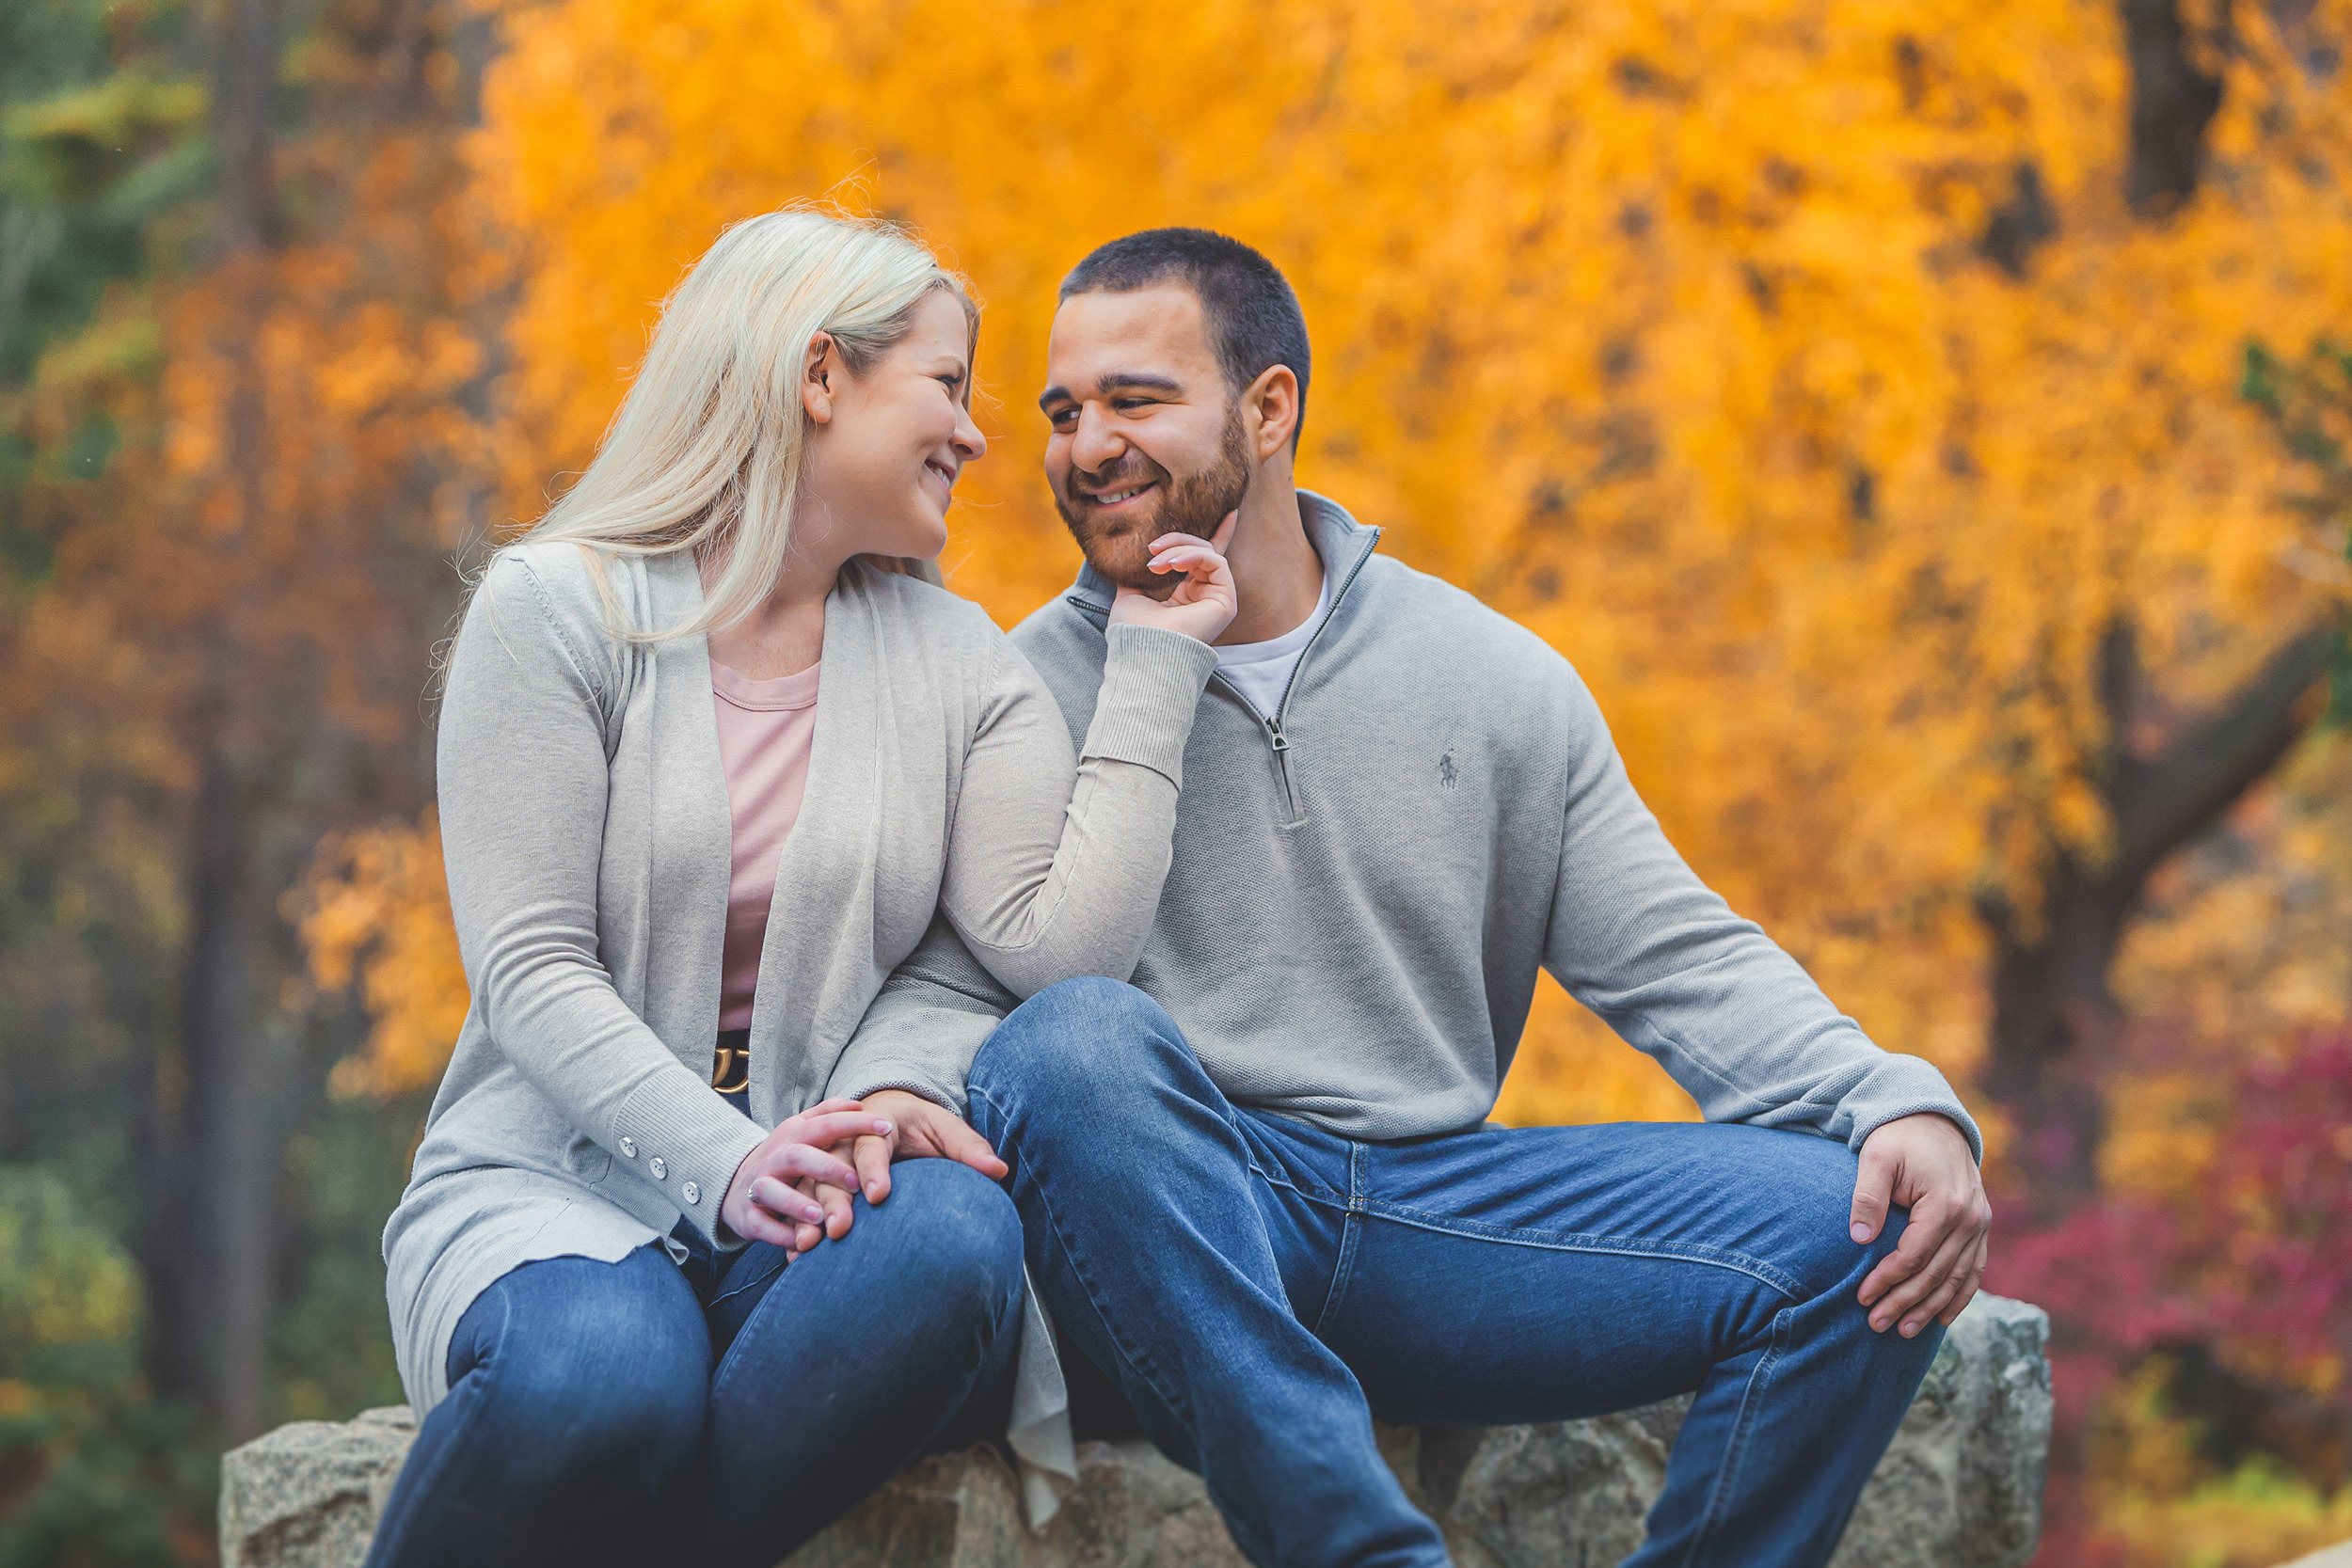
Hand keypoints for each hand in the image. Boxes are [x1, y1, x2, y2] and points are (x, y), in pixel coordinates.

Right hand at [719, 1098, 890, 1249]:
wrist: (734, 1186)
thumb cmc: (781, 1158)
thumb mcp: (799, 1131)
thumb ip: (827, 1114)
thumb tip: (857, 1104)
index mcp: (793, 1135)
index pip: (825, 1124)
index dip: (854, 1124)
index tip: (886, 1128)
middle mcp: (774, 1158)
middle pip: (797, 1156)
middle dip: (826, 1167)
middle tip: (855, 1182)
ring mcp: (757, 1187)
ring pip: (771, 1191)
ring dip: (796, 1203)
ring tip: (820, 1216)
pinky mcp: (748, 1216)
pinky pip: (761, 1225)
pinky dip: (779, 1234)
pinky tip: (799, 1242)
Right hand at [786, 1088, 1009, 1253]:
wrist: (888, 1115)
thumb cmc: (921, 1126)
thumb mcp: (945, 1128)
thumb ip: (968, 1149)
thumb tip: (998, 1171)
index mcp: (877, 1124)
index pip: (871, 1144)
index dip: (873, 1169)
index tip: (878, 1195)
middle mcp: (845, 1143)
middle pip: (833, 1168)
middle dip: (834, 1199)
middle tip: (839, 1230)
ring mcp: (826, 1163)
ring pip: (810, 1186)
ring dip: (807, 1215)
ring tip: (806, 1246)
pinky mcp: (816, 1183)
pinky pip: (800, 1202)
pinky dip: (795, 1226)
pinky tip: (796, 1255)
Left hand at [1108, 510, 1238, 643]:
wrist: (1141, 652)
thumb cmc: (1133, 632)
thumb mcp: (1130, 594)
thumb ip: (1136, 574)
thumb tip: (1131, 555)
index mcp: (1185, 597)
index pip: (1201, 560)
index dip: (1215, 534)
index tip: (1226, 510)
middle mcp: (1204, 597)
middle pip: (1202, 550)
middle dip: (1176, 541)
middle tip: (1152, 548)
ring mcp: (1217, 599)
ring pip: (1207, 553)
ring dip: (1178, 549)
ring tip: (1156, 562)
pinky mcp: (1226, 600)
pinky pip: (1215, 562)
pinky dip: (1192, 555)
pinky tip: (1172, 564)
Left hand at [1851, 1112, 1991, 1337]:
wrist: (1933, 1120)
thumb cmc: (1898, 1138)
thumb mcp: (1876, 1158)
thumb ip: (1868, 1196)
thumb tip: (1860, 1239)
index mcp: (1945, 1204)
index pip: (1913, 1256)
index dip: (1887, 1280)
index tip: (1862, 1298)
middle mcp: (1970, 1218)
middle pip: (1935, 1274)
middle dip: (1905, 1302)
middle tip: (1877, 1324)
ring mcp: (1980, 1224)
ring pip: (1957, 1278)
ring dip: (1931, 1307)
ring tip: (1905, 1330)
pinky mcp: (1981, 1226)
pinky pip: (1974, 1269)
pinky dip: (1960, 1295)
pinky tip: (1942, 1317)